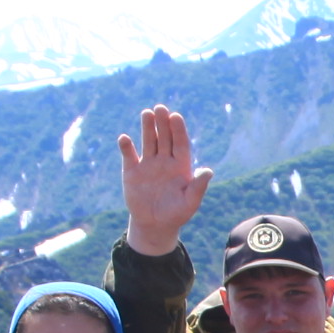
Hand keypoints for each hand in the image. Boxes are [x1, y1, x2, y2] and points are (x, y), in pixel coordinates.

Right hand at [119, 104, 214, 257]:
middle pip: (164, 137)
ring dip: (147, 128)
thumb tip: (208, 171)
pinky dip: (126, 147)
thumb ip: (198, 186)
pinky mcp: (132, 171)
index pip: (180, 143)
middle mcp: (165, 160)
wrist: (155, 225)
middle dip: (163, 123)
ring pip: (148, 141)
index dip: (178, 129)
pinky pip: (129, 156)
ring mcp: (148, 164)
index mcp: (181, 165)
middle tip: (160, 107)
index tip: (176, 116)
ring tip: (146, 113)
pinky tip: (125, 138)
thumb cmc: (177, 214)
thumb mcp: (190, 202)